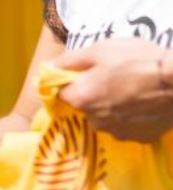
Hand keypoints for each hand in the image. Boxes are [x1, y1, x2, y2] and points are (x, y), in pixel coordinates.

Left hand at [53, 40, 172, 141]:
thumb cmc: (138, 60)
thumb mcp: (99, 50)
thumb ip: (68, 61)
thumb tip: (46, 68)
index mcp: (82, 99)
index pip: (61, 93)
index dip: (68, 82)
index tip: (82, 73)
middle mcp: (96, 122)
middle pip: (84, 106)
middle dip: (91, 93)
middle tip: (112, 76)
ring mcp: (119, 133)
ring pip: (105, 117)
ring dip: (110, 106)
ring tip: (130, 88)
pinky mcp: (141, 138)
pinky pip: (126, 126)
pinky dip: (130, 116)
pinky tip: (143, 102)